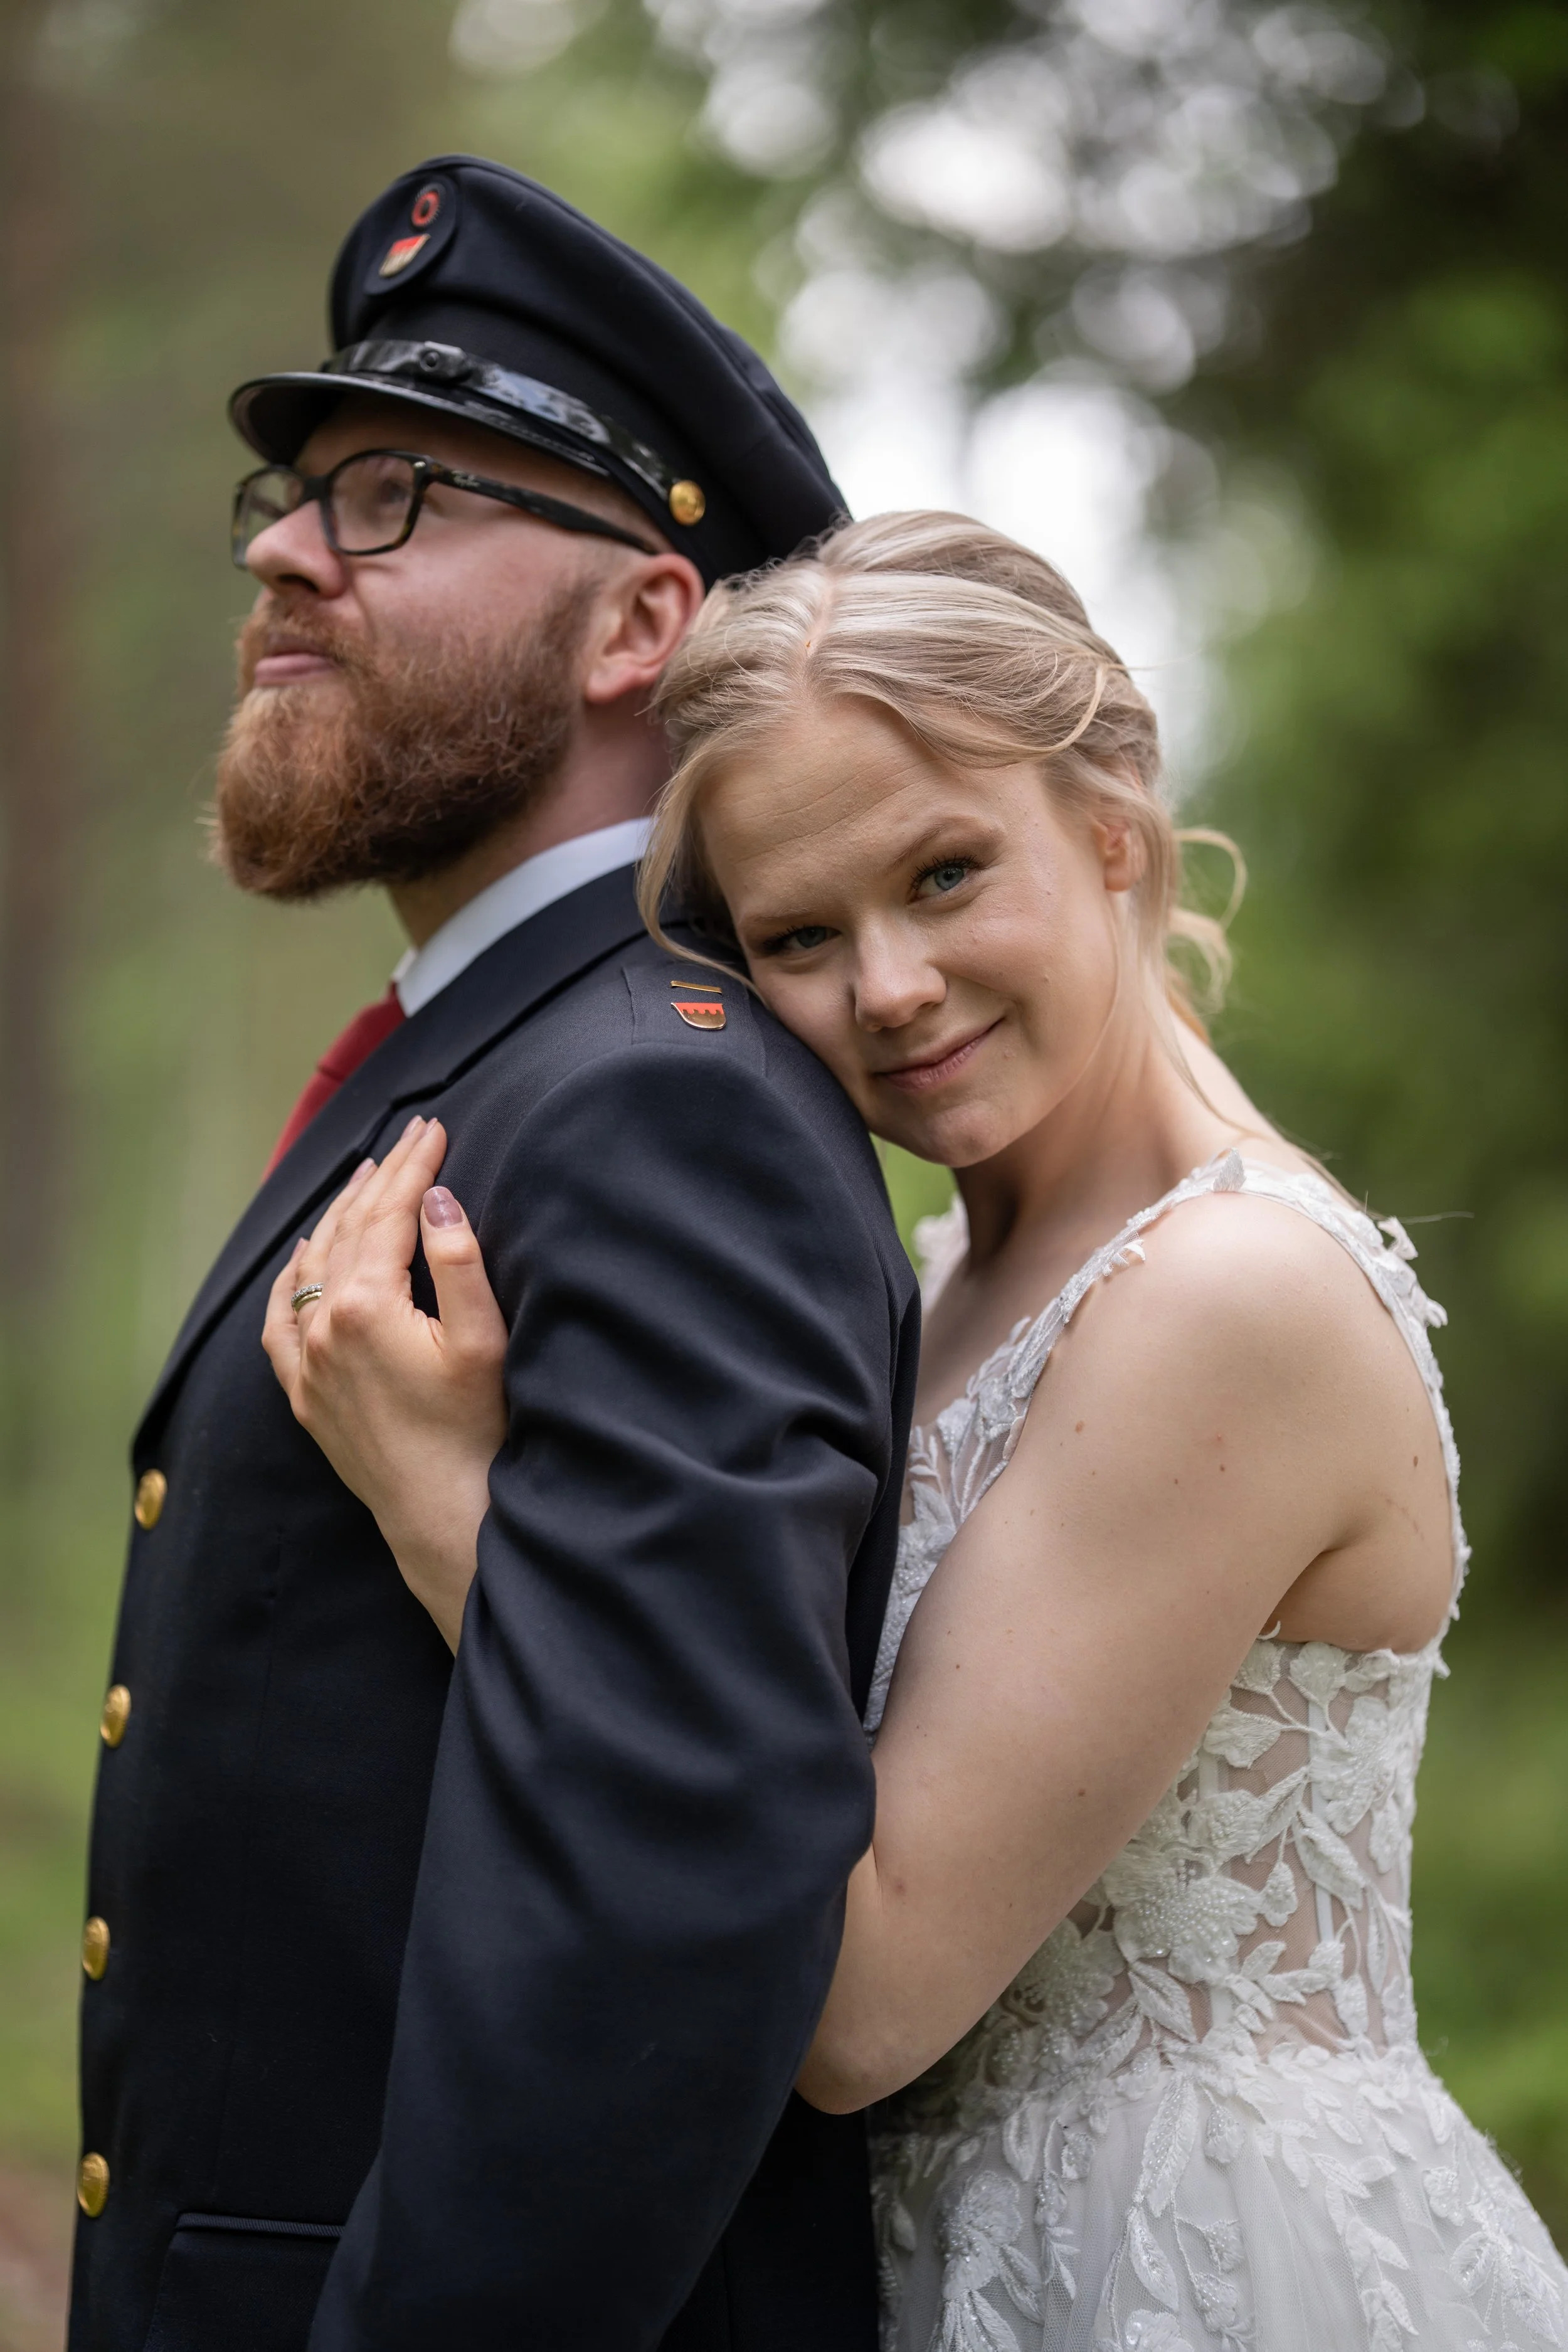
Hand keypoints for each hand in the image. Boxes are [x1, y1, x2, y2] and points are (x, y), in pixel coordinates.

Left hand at [262, 1116, 508, 1649]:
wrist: (442, 1513)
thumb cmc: (475, 1430)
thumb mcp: (482, 1340)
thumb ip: (457, 1261)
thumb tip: (435, 1197)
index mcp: (366, 1306)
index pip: (390, 1215)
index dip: (415, 1166)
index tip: (435, 1127)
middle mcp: (323, 1328)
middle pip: (350, 1230)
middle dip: (383, 1178)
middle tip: (409, 1136)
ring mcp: (306, 1363)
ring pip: (311, 1265)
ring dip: (338, 1215)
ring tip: (364, 1175)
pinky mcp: (304, 1393)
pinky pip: (279, 1321)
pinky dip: (290, 1277)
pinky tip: (302, 1255)